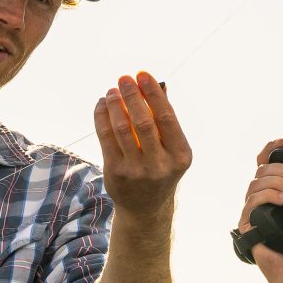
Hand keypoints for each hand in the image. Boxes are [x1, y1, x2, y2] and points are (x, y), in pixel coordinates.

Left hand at [94, 72, 192, 217]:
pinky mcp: (116, 173)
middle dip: (132, 96)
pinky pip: (106, 138)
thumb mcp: (171, 149)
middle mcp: (160, 165)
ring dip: (114, 105)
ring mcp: (136, 171)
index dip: (153, 94)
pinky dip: (102, 117)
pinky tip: (102, 105)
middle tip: (123, 78)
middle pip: (143, 122)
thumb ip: (165, 120)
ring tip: (112, 91)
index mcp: (180, 155)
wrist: (145, 207)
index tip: (142, 75)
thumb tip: (158, 85)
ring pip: (121, 129)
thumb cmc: (160, 168)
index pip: (166, 117)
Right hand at [237, 137, 282, 282]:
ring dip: (276, 183)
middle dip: (282, 170)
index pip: (266, 164)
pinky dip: (268, 196)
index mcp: (277, 193)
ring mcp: (254, 212)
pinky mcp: (248, 225)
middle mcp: (263, 200)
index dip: (271, 149)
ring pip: (256, 183)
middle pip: (262, 170)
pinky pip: (251, 203)